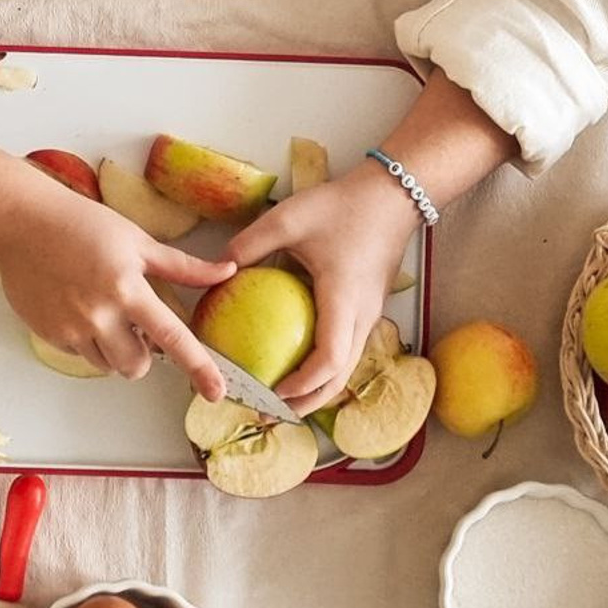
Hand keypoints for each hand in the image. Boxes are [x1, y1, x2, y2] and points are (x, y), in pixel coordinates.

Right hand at [0, 191, 232, 400]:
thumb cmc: (81, 224)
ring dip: (115, 350)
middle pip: (137, 367)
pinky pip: (81, 355)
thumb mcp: (136, 240)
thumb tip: (226, 270)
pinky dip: (88, 341)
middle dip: (144, 355)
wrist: (22, 223)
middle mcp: (100, 314)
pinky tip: (78, 308)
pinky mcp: (49, 335)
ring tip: (104, 312)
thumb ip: (181, 266)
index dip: (198, 366)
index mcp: (128, 288)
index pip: (172, 336)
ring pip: (107, 366)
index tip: (216, 392)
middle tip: (135, 325)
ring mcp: (71, 328)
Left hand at [224, 163, 417, 413]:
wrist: (393, 195)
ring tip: (278, 399)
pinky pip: (346, 348)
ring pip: (346, 368)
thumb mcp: (287, 218)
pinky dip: (323, 367)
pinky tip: (294, 361)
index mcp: (343, 300)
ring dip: (316, 390)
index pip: (329, 360)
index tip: (270, 394)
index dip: (302, 386)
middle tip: (265, 412)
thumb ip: (249, 244)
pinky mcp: (368, 308)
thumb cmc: (342, 206)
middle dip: (305, 404)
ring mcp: (369, 315)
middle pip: (340, 378)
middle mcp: (362, 316)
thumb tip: (215, 268)